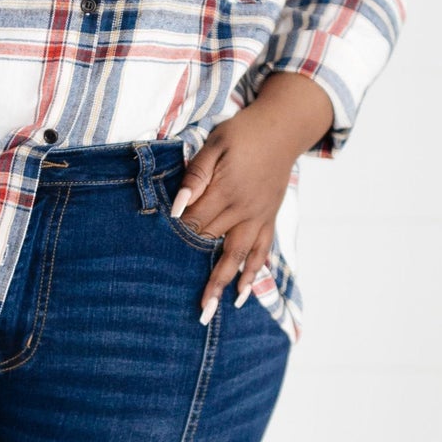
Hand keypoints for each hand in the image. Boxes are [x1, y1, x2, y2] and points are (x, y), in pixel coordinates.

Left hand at [171, 73, 332, 320]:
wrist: (283, 128)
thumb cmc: (243, 133)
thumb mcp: (214, 144)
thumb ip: (195, 176)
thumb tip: (177, 207)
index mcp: (226, 189)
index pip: (195, 221)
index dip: (177, 234)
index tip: (159, 249)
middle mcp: (243, 209)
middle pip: (211, 242)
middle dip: (192, 270)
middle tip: (176, 299)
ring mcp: (258, 217)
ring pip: (237, 257)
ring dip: (220, 285)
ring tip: (207, 313)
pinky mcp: (268, 220)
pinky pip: (260, 252)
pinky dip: (251, 275)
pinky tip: (241, 296)